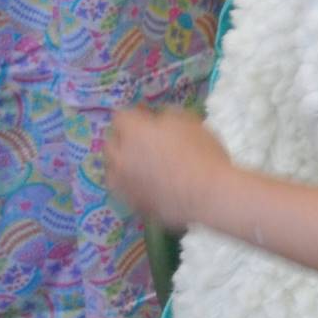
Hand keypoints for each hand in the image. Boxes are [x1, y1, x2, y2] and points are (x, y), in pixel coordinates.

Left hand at [105, 106, 230, 232]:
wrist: (208, 195)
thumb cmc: (202, 154)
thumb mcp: (191, 122)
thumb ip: (168, 115)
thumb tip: (158, 119)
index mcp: (134, 131)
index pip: (120, 117)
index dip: (135, 116)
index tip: (149, 118)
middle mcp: (120, 155)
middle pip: (110, 142)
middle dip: (124, 139)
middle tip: (144, 141)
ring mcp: (122, 182)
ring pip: (113, 168)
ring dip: (123, 163)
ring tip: (143, 165)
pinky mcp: (130, 201)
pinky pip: (123, 188)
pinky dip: (131, 183)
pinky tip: (148, 184)